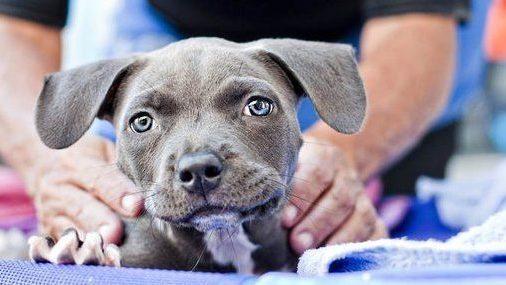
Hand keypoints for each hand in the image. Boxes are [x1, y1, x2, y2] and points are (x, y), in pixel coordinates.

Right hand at [25, 135, 142, 243]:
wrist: (47, 165)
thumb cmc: (88, 157)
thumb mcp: (103, 150)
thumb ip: (122, 166)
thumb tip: (151, 186)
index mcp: (75, 163)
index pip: (99, 178)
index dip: (119, 193)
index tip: (136, 206)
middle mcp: (58, 188)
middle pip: (82, 208)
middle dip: (101, 222)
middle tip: (117, 232)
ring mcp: (50, 212)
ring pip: (71, 231)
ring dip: (92, 242)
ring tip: (111, 249)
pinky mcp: (49, 231)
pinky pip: (65, 245)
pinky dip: (82, 252)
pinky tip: (99, 255)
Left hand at [282, 136, 386, 253]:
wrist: (331, 164)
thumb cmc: (298, 170)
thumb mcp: (288, 164)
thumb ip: (279, 179)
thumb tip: (262, 205)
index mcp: (324, 157)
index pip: (317, 173)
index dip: (303, 198)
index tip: (286, 220)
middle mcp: (347, 176)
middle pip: (339, 200)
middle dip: (318, 224)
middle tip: (297, 243)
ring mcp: (363, 197)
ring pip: (361, 216)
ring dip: (339, 239)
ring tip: (316, 256)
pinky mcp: (374, 216)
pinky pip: (378, 232)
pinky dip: (366, 246)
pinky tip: (346, 258)